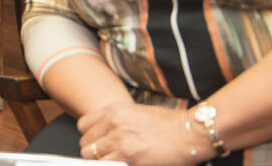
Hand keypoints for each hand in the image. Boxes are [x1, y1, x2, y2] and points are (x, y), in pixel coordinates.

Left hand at [77, 101, 200, 165]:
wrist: (189, 134)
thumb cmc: (168, 124)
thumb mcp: (136, 112)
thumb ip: (116, 120)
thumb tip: (103, 133)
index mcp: (114, 111)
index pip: (83, 126)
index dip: (89, 136)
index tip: (95, 142)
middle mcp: (113, 125)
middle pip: (85, 144)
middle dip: (93, 152)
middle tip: (104, 156)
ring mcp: (120, 142)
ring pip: (91, 157)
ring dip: (100, 161)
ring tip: (113, 160)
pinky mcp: (129, 158)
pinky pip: (106, 165)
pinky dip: (109, 165)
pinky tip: (121, 163)